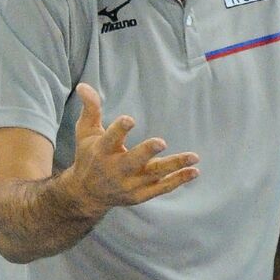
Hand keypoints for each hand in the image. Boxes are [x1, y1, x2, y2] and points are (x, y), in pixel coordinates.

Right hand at [67, 83, 199, 213]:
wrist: (86, 194)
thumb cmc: (89, 157)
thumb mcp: (85, 133)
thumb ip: (90, 109)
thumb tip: (84, 85)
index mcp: (101, 152)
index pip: (109, 139)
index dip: (119, 130)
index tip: (129, 119)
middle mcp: (115, 170)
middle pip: (132, 161)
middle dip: (146, 152)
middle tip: (161, 142)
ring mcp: (129, 184)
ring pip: (153, 175)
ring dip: (174, 165)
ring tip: (195, 157)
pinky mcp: (140, 195)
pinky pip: (161, 188)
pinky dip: (178, 180)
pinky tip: (194, 171)